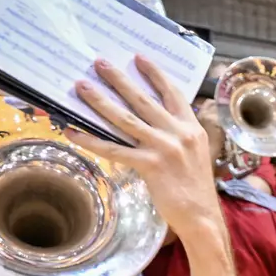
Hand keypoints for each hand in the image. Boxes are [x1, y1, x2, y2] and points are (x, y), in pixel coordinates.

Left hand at [69, 55, 220, 244]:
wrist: (202, 217)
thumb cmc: (197, 189)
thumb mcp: (198, 154)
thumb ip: (182, 136)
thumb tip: (162, 122)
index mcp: (191, 128)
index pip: (172, 93)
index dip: (155, 74)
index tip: (138, 58)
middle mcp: (178, 133)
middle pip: (143, 99)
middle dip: (119, 79)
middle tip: (99, 63)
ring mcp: (164, 148)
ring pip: (125, 119)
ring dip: (100, 101)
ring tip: (82, 86)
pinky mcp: (150, 166)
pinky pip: (114, 149)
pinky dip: (91, 140)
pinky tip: (73, 132)